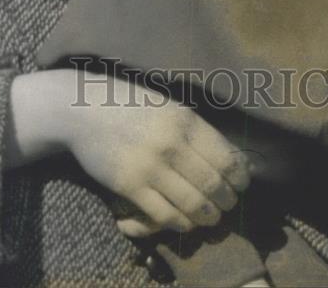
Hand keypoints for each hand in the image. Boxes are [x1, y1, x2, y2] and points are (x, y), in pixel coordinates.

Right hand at [64, 73, 249, 236]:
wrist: (84, 109)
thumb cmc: (130, 104)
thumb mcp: (168, 106)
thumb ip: (194, 129)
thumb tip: (228, 155)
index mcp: (185, 120)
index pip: (226, 157)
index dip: (240, 177)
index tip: (243, 184)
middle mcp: (172, 143)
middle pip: (214, 184)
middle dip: (227, 200)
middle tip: (229, 205)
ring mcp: (150, 166)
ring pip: (193, 204)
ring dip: (208, 216)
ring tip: (212, 217)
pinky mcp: (130, 186)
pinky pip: (165, 214)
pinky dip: (181, 223)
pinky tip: (186, 221)